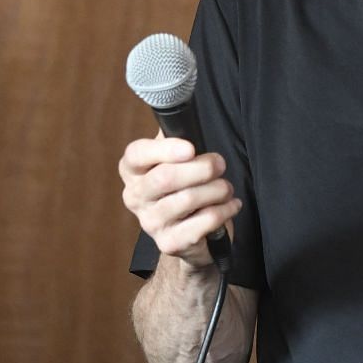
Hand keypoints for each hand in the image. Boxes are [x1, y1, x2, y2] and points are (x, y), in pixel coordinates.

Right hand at [119, 136, 240, 269]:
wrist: (189, 238)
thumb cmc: (183, 190)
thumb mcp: (176, 161)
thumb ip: (175, 140)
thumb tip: (187, 119)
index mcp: (132, 172)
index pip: (137, 154)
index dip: (164, 149)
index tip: (190, 148)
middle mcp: (135, 197)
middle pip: (165, 177)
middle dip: (202, 168)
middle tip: (220, 164)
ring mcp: (150, 223)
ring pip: (189, 198)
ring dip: (217, 189)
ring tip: (226, 188)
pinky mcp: (169, 243)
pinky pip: (204, 221)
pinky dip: (224, 210)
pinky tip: (230, 205)